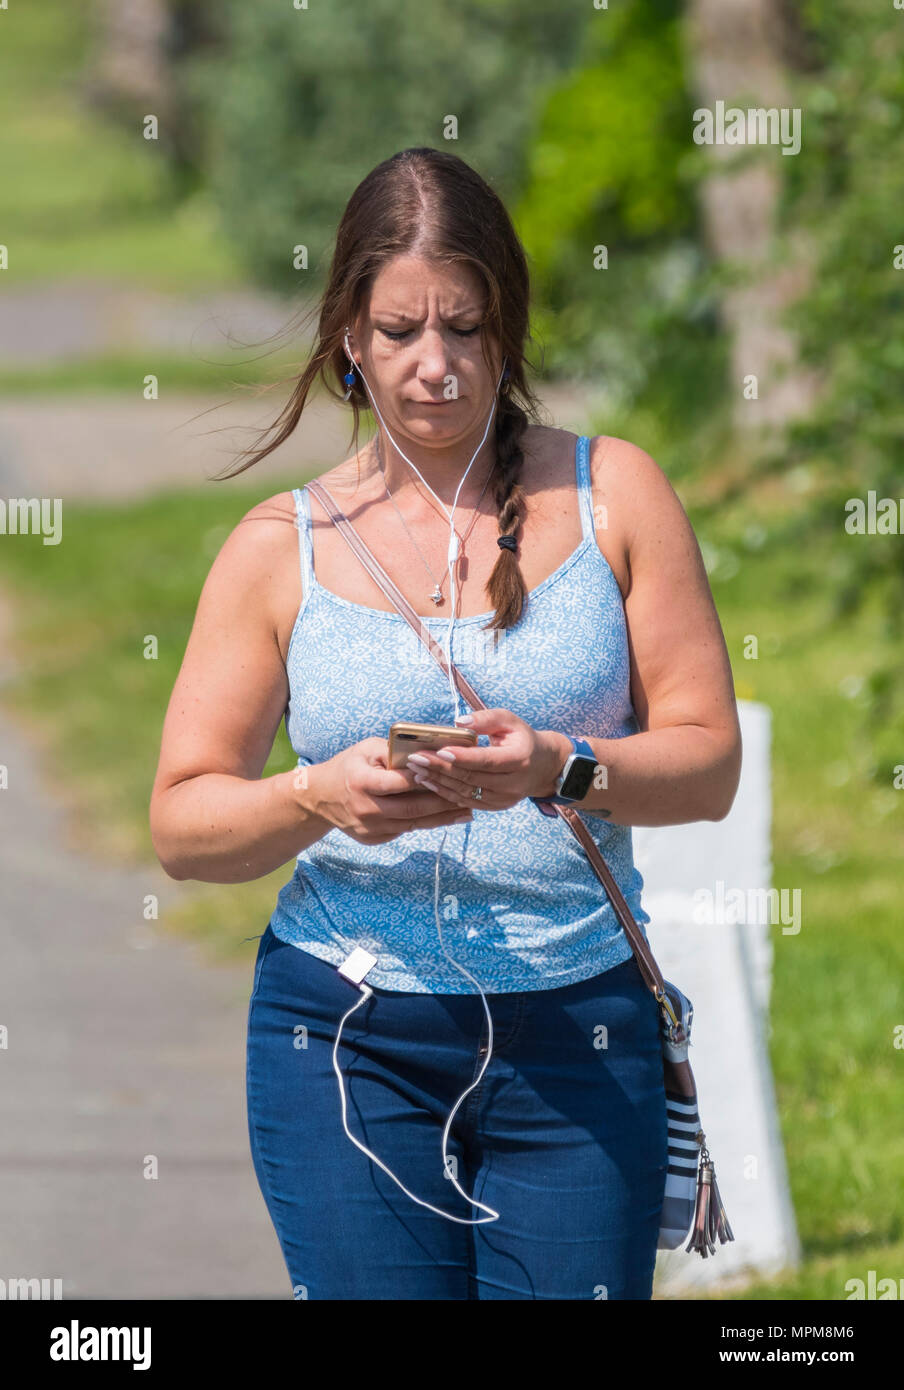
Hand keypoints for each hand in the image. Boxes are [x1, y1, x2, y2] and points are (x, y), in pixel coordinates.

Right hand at [307, 737, 474, 844]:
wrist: (321, 797)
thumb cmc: (348, 766)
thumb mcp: (365, 749)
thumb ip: (393, 751)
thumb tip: (425, 753)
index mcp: (361, 782)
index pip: (398, 782)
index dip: (425, 778)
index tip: (450, 773)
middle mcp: (365, 809)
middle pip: (412, 809)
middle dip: (443, 803)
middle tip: (469, 796)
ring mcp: (369, 828)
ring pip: (413, 824)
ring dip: (442, 818)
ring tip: (467, 811)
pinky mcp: (374, 838)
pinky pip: (405, 830)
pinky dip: (426, 823)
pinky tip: (445, 817)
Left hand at [404, 709, 571, 810]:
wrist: (543, 766)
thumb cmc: (521, 738)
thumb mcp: (509, 720)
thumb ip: (486, 718)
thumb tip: (459, 723)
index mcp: (519, 759)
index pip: (486, 760)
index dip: (462, 757)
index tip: (439, 751)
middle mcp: (513, 783)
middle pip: (471, 778)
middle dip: (440, 769)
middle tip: (415, 759)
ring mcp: (504, 798)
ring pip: (466, 792)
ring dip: (438, 782)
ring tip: (416, 771)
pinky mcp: (496, 806)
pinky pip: (467, 802)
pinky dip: (446, 793)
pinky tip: (429, 783)